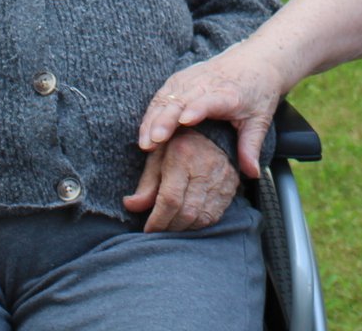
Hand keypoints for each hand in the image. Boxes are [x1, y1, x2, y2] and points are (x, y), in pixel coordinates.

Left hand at [122, 127, 239, 231]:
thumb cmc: (176, 145)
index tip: (147, 229)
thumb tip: (130, 205)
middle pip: (187, 212)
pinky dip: (198, 224)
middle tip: (157, 231)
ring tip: (170, 227)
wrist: (210, 130)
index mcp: (183, 155)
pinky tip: (186, 222)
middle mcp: (205, 167)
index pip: (170, 199)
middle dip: (169, 228)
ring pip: (201, 218)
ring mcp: (222, 177)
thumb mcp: (157, 157)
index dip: (157, 220)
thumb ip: (145, 184)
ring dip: (183, 229)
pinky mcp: (232, 186)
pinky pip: (214, 216)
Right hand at [138, 49, 284, 177]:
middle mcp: (206, 84)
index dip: (197, 109)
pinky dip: (151, 114)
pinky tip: (145, 133)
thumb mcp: (260, 119)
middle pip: (181, 100)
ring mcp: (190, 79)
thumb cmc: (259, 91)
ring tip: (145, 143)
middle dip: (165, 120)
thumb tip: (252, 174)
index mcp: (227, 94)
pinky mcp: (180, 79)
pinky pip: (161, 96)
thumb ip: (251, 146)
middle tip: (153, 142)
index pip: (209, 101)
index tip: (185, 121)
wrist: (256, 60)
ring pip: (166, 99)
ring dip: (153, 120)